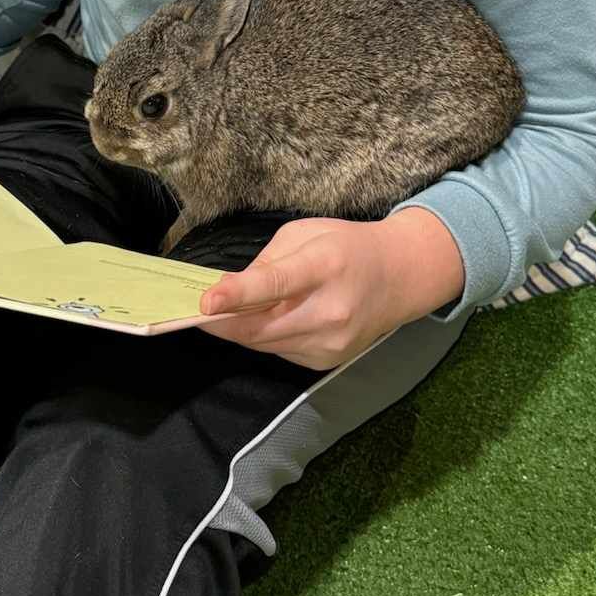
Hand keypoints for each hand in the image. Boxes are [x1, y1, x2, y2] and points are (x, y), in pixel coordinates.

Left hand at [197, 212, 459, 369]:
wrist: (399, 277)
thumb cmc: (346, 246)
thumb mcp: (305, 234)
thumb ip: (266, 262)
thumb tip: (226, 290)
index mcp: (325, 266)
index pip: (276, 285)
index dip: (238, 296)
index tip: (205, 303)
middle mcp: (331, 310)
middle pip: (262, 327)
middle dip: (223, 323)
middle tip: (197, 314)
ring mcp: (331, 342)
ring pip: (265, 344)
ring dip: (241, 330)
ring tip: (229, 312)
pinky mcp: (327, 361)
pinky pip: (279, 351)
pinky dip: (265, 337)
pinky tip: (270, 319)